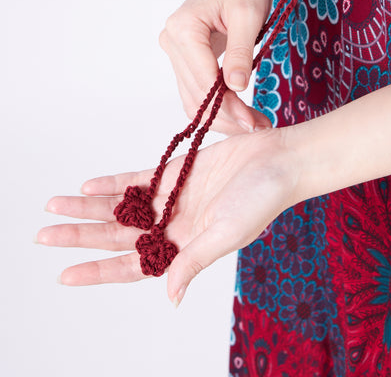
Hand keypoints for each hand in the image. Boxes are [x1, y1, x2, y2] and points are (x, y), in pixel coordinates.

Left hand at [37, 128, 297, 304]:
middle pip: (119, 235)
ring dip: (91, 207)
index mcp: (186, 247)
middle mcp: (175, 225)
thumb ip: (195, 261)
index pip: (134, 266)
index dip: (99, 271)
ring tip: (57, 205)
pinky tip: (90, 185)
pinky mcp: (178, 171)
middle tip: (44, 235)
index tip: (65, 274)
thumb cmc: (262, 200)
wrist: (278, 161)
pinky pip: (139, 178)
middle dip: (83, 235)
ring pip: (123, 205)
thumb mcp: (227, 234)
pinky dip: (115, 182)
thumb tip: (171, 297)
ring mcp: (174, 198)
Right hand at [159, 0, 273, 134]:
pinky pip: (198, 91)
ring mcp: (178, 52)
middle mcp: (172, 42)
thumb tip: (235, 89)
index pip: (203, 79)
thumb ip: (240, 53)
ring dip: (222, 117)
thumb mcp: (249, 15)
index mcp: (183, 29)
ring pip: (194, 99)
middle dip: (226, 117)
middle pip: (195, 95)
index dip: (227, 106)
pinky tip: (240, 114)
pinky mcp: (188, 59)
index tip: (252, 123)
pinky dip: (218, 107)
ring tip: (253, 125)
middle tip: (258, 128)